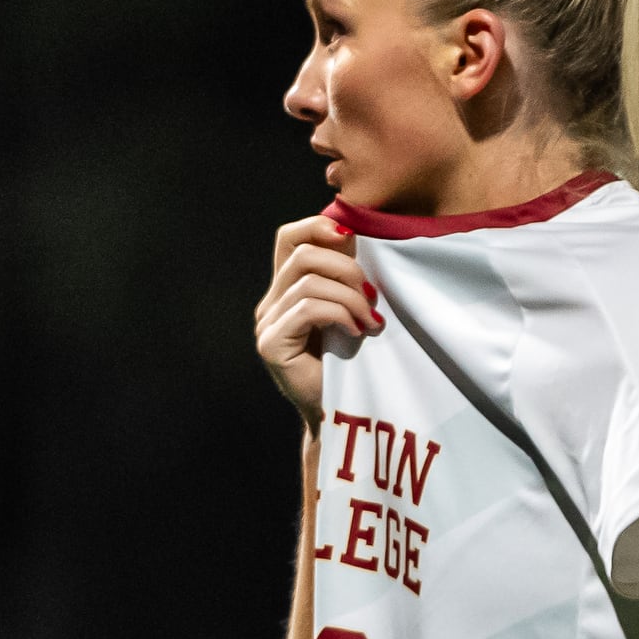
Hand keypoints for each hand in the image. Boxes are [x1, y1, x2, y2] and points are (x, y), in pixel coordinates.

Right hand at [254, 218, 378, 426]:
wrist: (342, 412)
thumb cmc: (352, 361)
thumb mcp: (351, 307)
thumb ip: (346, 276)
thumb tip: (356, 234)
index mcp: (286, 289)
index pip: (289, 238)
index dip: (318, 226)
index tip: (353, 238)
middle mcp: (270, 304)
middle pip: (302, 254)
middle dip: (346, 268)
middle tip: (372, 296)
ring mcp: (267, 325)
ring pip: (308, 282)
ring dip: (350, 298)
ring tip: (371, 320)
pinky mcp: (271, 345)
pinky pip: (307, 309)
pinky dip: (339, 314)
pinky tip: (357, 332)